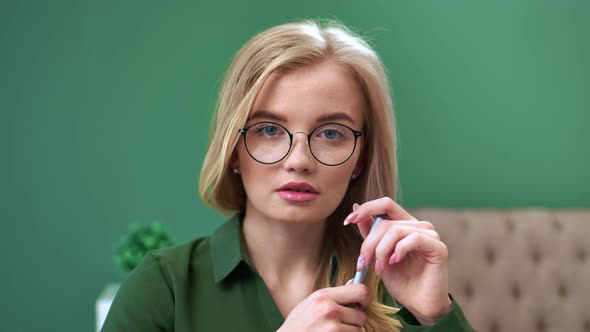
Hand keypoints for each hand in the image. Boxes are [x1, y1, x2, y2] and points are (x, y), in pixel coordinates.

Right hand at [277, 283, 371, 331]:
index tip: (361, 304)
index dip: (365, 298)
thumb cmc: (299, 324)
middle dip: (355, 321)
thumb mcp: (312, 303)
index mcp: (324, 296)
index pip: (360, 290)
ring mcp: (333, 328)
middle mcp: (329, 310)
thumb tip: (355, 283)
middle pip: (361, 315)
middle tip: (342, 323)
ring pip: (358, 330)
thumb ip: (333, 295)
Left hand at [344, 197, 451, 324]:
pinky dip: (398, 250)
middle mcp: (418, 226)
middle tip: (363, 263)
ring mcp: (430, 235)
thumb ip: (369, 233)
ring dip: (381, 250)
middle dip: (369, 243)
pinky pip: (413, 239)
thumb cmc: (401, 281)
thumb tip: (355, 206)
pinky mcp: (438, 247)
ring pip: (395, 230)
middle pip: (385, 222)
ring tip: (379, 268)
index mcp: (404, 225)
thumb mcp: (378, 255)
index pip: (385, 204)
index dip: (366, 208)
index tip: (348, 220)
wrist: (418, 306)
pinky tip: (393, 263)